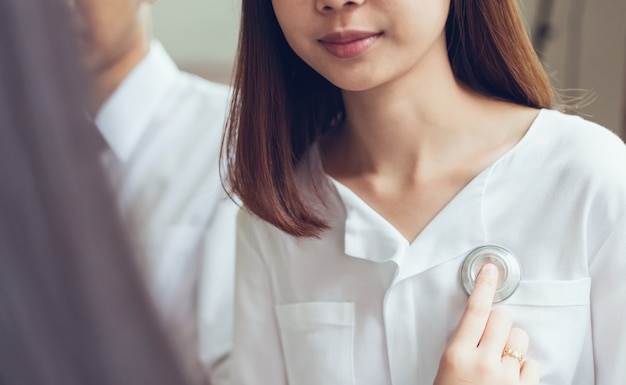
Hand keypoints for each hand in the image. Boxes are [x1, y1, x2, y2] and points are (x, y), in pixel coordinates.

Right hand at [433, 264, 539, 384]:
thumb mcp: (448, 367)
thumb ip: (464, 344)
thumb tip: (484, 323)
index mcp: (457, 354)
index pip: (475, 311)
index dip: (484, 287)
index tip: (491, 270)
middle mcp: (482, 363)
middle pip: (504, 318)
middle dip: (501, 323)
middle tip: (493, 337)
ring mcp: (505, 378)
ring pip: (520, 339)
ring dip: (512, 346)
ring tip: (500, 364)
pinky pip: (532, 364)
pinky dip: (524, 369)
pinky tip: (510, 378)